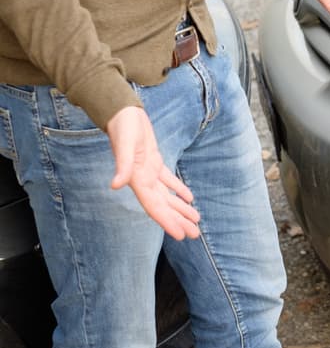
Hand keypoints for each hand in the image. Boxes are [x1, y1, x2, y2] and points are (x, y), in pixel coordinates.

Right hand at [106, 106, 200, 240]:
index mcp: (137, 180)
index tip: (180, 235)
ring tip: (195, 220)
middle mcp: (143, 179)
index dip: (167, 222)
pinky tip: (189, 198)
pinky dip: (178, 190)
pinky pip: (167, 180)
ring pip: (167, 196)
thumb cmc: (123, 127)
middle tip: (195, 235)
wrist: (121, 112)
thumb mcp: (125, 145)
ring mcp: (148, 171)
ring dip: (180, 209)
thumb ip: (123, 166)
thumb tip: (115, 185)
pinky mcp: (153, 161)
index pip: (154, 207)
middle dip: (178, 220)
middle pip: (163, 206)